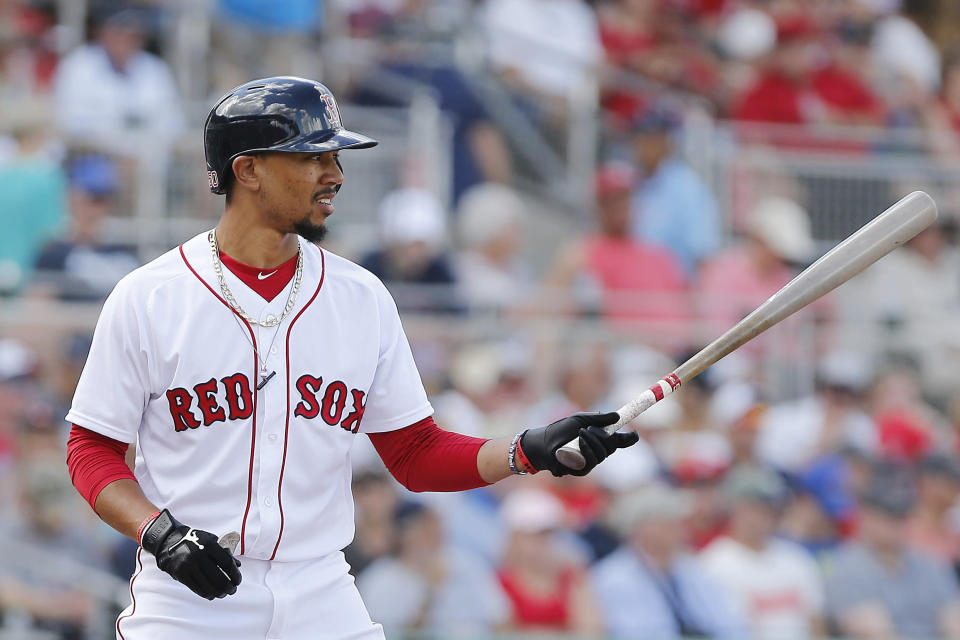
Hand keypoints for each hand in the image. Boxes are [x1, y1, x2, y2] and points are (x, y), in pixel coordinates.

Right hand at [140, 510, 241, 599]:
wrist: (169, 541)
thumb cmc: (196, 541)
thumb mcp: (211, 541)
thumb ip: (224, 552)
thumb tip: (238, 565)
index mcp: (209, 545)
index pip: (227, 563)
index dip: (235, 574)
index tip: (238, 581)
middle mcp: (199, 555)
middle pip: (219, 578)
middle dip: (229, 587)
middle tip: (232, 590)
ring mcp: (189, 565)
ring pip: (208, 586)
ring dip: (219, 593)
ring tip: (223, 594)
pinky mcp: (181, 574)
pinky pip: (197, 589)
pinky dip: (207, 594)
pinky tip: (212, 595)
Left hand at [519, 412, 638, 476]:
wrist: (544, 443)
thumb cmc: (560, 429)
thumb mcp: (580, 419)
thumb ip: (598, 418)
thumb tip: (617, 416)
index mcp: (600, 437)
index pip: (620, 440)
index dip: (630, 439)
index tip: (635, 433)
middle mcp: (598, 450)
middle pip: (613, 446)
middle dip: (604, 437)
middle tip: (591, 429)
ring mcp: (591, 461)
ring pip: (602, 454)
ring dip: (593, 442)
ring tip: (581, 434)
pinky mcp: (583, 470)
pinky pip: (591, 462)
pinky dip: (586, 451)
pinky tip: (578, 443)